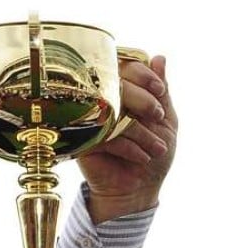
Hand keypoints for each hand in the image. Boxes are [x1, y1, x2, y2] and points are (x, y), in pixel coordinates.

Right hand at [77, 55, 176, 223]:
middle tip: (157, 117)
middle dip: (143, 100)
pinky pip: (106, 135)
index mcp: (121, 92)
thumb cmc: (153, 154)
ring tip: (157, 149)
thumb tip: (159, 58)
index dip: (143, 74)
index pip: (124, 66)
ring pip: (113, 110)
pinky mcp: (82, 141)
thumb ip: (161, 90)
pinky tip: (141, 158)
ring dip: (141, 131)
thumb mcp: (165, 120)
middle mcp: (101, 102)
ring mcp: (89, 120)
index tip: (160, 91)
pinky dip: (129, 147)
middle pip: (116, 83)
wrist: (140, 190)